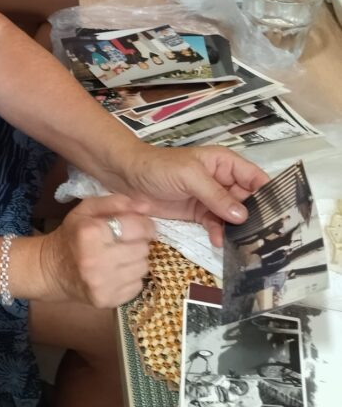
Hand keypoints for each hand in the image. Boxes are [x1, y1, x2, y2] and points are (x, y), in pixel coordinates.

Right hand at [39, 195, 154, 306]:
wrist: (51, 271)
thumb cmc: (72, 235)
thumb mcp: (86, 210)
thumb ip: (117, 202)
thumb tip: (148, 206)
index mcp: (91, 233)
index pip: (138, 227)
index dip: (144, 224)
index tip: (139, 225)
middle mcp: (96, 260)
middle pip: (143, 248)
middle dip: (138, 242)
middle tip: (124, 242)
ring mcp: (103, 284)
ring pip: (143, 267)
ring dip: (136, 260)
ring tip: (119, 257)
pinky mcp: (108, 300)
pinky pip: (138, 285)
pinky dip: (131, 278)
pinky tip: (116, 272)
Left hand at [107, 145, 268, 247]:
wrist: (128, 178)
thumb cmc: (159, 167)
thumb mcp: (190, 176)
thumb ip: (215, 195)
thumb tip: (241, 215)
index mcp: (225, 163)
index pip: (255, 178)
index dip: (268, 194)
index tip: (279, 214)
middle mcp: (222, 181)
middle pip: (249, 200)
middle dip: (255, 217)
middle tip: (263, 236)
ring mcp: (211, 199)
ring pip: (233, 216)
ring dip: (238, 229)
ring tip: (243, 243)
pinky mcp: (199, 214)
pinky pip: (216, 225)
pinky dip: (220, 234)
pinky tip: (220, 242)